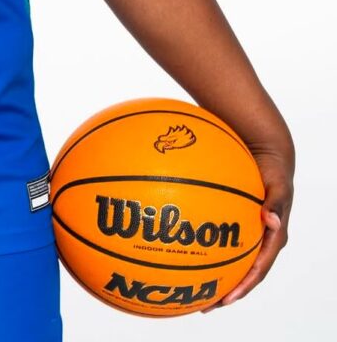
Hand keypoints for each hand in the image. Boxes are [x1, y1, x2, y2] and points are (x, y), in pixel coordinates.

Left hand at [200, 147, 293, 312]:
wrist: (268, 154)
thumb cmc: (272, 171)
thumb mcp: (278, 184)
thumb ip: (275, 202)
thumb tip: (272, 220)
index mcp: (273, 238)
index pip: (258, 270)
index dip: (243, 286)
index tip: (226, 299)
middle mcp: (260, 240)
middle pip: (243, 273)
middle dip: (226, 291)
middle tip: (205, 306)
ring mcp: (248, 233)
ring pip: (231, 260)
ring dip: (215, 275)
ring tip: (193, 290)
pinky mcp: (237, 221)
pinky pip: (221, 239)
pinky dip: (207, 248)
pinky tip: (182, 248)